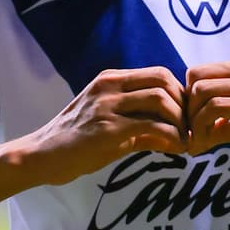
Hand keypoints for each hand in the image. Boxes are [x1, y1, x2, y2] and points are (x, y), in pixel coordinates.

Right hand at [28, 66, 186, 185]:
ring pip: (161, 100)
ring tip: (184, 141)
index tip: (184, 117)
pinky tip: (176, 150)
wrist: (40, 156)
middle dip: (183, 105)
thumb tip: (173, 133)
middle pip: (164, 80)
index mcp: (110, 80)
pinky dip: (172, 138)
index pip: (158, 73)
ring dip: (181, 122)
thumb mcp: (106, 123)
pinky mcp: (107, 130)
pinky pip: (152, 126)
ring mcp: (107, 106)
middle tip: (188, 128)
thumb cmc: (73, 142)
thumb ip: (138, 123)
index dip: (179, 93)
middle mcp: (109, 86)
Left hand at [184, 56, 229, 165]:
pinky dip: (202, 129)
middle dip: (186, 107)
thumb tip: (205, 131)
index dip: (190, 98)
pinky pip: (214, 109)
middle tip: (192, 133)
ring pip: (200, 91)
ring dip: (192, 121)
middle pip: (194, 76)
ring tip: (199, 143)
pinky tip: (205, 147)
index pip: (201, 71)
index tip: (193, 123)